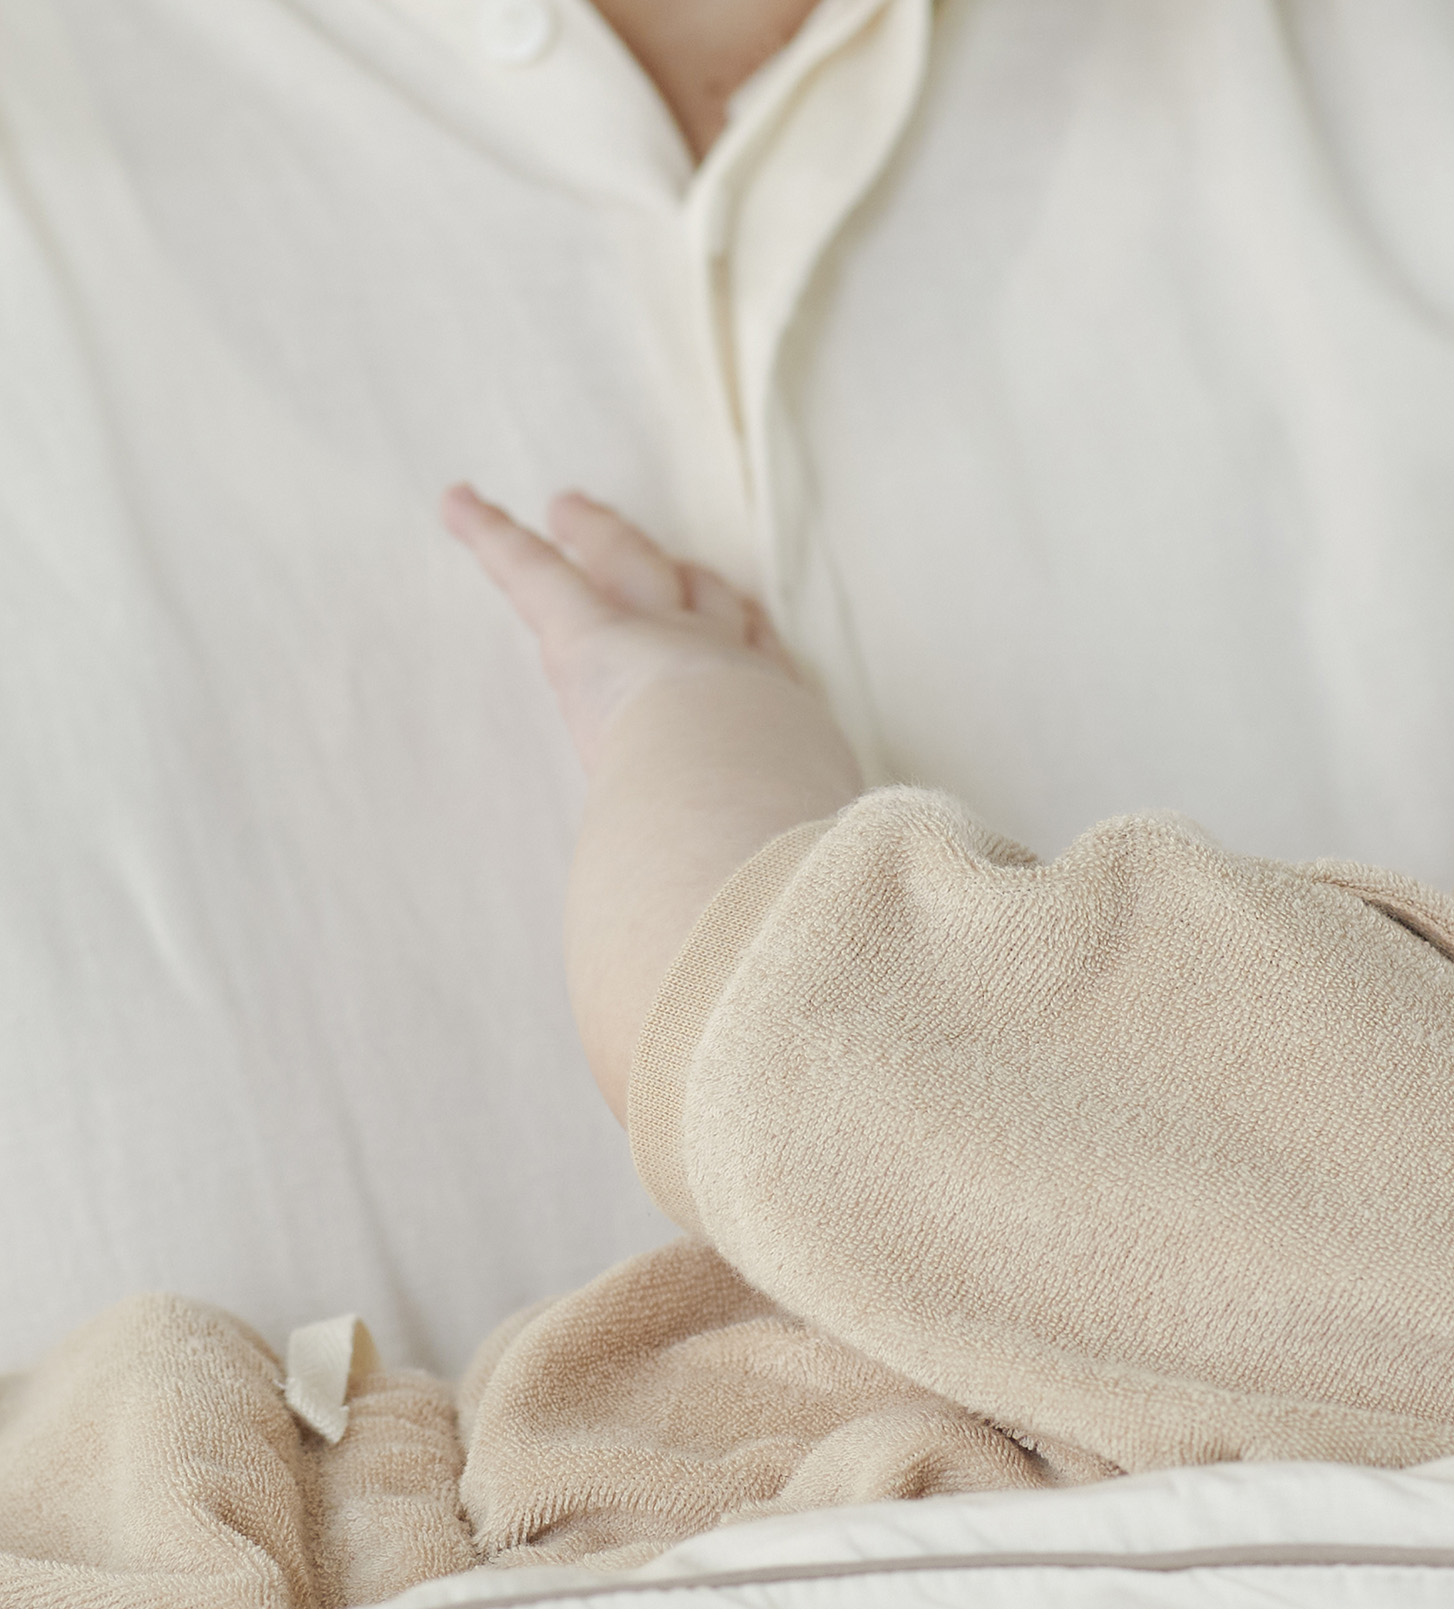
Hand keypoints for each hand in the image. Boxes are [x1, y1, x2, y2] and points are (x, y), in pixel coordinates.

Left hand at [443, 486, 856, 1120]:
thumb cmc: (792, 909)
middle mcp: (743, 706)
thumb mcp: (813, 950)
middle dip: (699, 600)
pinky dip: (497, 540)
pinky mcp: (600, 643)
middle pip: (718, 635)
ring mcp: (675, 665)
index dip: (764, 680)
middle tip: (688, 574)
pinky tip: (457, 503)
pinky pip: (540, 580)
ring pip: (643, 588)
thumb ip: (820, 996)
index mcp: (791, 772)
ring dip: (611, 549)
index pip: (777, 714)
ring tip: (578, 513)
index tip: (764, 661)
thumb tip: (841, 1105)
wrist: (755, 848)